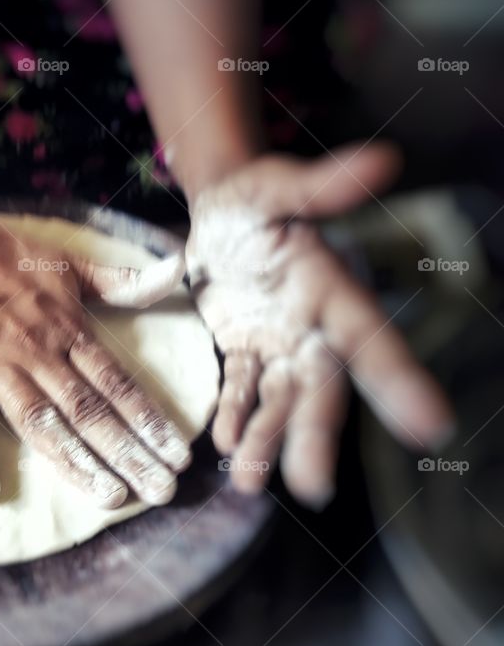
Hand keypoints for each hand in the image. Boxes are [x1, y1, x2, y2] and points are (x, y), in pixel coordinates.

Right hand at [0, 185, 190, 506]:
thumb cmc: (6, 255)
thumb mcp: (68, 263)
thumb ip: (121, 281)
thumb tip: (177, 272)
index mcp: (66, 327)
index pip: (116, 382)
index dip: (149, 419)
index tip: (178, 454)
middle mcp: (35, 350)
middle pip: (88, 409)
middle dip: (128, 452)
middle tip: (161, 490)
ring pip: (38, 420)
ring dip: (75, 460)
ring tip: (109, 496)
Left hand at [185, 143, 453, 507]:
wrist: (215, 213)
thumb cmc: (252, 199)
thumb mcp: (273, 187)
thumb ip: (320, 185)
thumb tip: (384, 158)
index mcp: (329, 291)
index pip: (369, 340)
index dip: (397, 380)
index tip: (430, 427)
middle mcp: (311, 326)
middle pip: (320, 387)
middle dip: (316, 434)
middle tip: (313, 488)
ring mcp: (278, 342)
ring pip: (280, 399)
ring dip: (268, 438)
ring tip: (250, 479)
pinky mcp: (245, 349)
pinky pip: (242, 390)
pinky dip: (236, 416)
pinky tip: (227, 444)